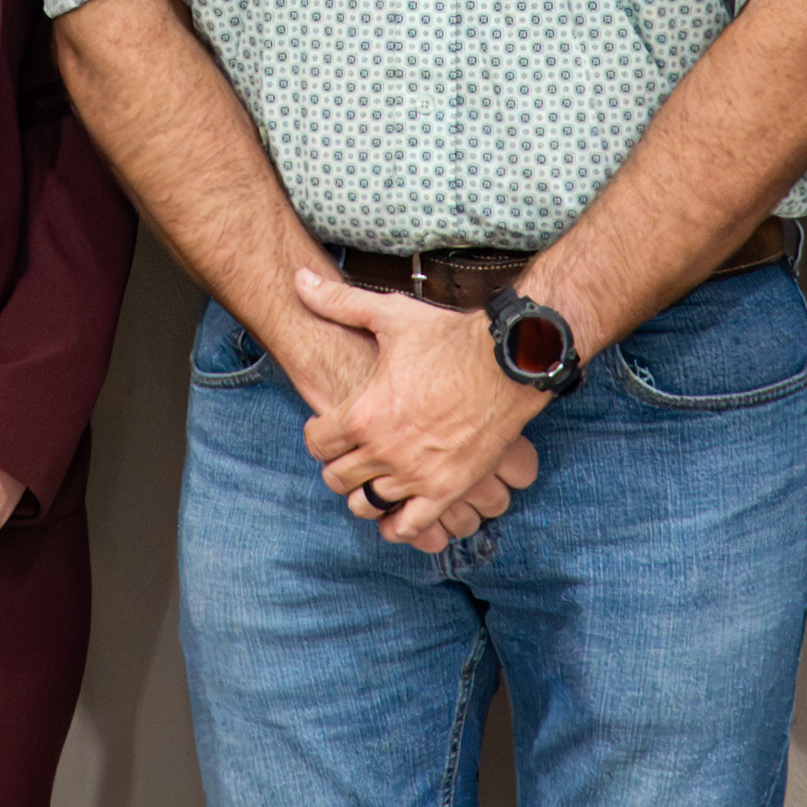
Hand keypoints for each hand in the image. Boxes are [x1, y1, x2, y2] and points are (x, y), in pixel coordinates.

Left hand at [291, 265, 548, 552]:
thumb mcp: (389, 316)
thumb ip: (338, 302)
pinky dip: (398, 527)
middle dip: (338, 466)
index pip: (317, 443)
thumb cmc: (448, 338)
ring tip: (371, 481)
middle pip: (338, 478)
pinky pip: (411, 527)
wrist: (507, 362)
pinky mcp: (448, 490)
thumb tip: (298, 279)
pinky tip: (395, 516)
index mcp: (363, 415)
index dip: (318, 436)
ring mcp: (417, 475)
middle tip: (349, 456)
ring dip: (365, 494)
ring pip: (369, 504)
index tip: (328, 431)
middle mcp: (385, 451)